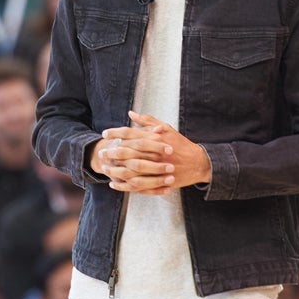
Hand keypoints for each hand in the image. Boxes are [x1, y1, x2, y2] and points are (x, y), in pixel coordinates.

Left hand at [91, 111, 210, 193]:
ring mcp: (156, 168)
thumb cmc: (180, 144)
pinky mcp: (157, 181)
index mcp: (155, 138)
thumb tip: (131, 113)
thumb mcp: (166, 128)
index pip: (131, 134)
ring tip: (104, 168)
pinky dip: (124, 185)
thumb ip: (147, 121)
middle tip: (101, 152)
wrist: (197, 163)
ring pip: (130, 170)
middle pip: (128, 152)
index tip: (105, 134)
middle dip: (112, 152)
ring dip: (115, 170)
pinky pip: (137, 185)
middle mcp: (154, 152)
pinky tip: (114, 183)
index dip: (116, 133)